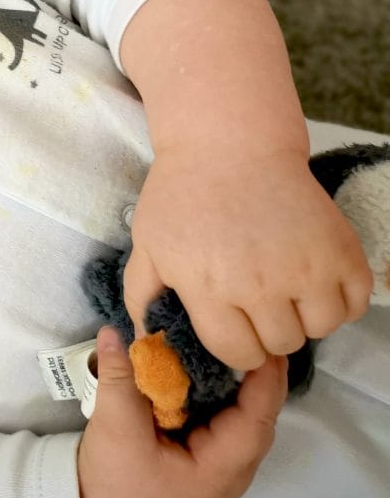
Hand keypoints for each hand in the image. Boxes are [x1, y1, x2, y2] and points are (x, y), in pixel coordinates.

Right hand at [78, 326, 287, 497]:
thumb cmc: (118, 486)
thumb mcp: (116, 431)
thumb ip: (118, 381)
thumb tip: (112, 334)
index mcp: (221, 466)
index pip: (258, 416)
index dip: (266, 378)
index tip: (262, 340)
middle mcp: (230, 468)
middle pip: (257, 415)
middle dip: (257, 373)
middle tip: (248, 331)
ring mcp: (218, 465)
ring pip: (241, 417)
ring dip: (238, 382)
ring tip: (228, 343)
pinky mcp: (202, 459)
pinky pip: (222, 421)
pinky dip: (218, 393)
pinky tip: (204, 370)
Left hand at [122, 146, 371, 370]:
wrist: (229, 143)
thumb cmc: (182, 193)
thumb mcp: (148, 243)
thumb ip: (142, 296)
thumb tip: (143, 342)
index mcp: (208, 286)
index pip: (236, 354)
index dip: (236, 348)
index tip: (237, 330)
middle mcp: (258, 284)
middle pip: (280, 344)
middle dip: (268, 330)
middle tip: (260, 302)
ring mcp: (305, 268)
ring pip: (320, 330)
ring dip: (306, 317)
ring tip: (288, 289)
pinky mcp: (341, 252)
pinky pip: (355, 305)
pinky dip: (341, 300)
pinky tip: (316, 280)